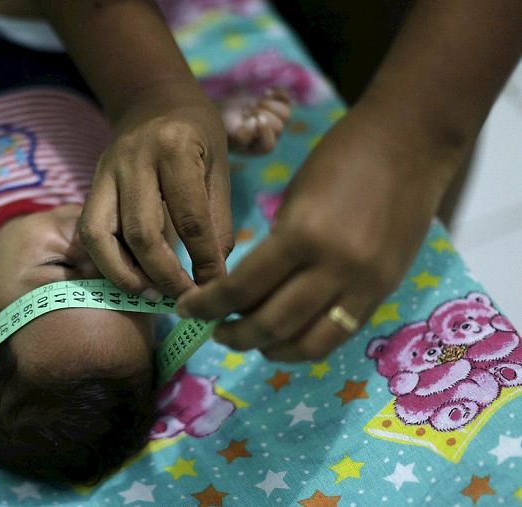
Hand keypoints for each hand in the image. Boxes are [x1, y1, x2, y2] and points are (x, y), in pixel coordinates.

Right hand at [78, 85, 232, 296]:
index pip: (190, 218)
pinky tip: (128, 276)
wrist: (153, 99)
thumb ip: (217, 220)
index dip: (204, 260)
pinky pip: (89, 231)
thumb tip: (214, 277)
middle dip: (164, 274)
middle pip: (141, 232)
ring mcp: (105, 172)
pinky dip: (105, 261)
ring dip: (124, 274)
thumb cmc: (197, 134)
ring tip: (149, 293)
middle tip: (183, 297)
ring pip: (101, 235)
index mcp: (175, 149)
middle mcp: (133, 159)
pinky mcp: (91, 185)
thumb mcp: (219, 167)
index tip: (216, 286)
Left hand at [177, 103, 460, 360]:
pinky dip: (307, 344)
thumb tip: (246, 290)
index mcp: (302, 235)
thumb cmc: (343, 156)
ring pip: (308, 342)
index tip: (188, 308)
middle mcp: (335, 268)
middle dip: (235, 334)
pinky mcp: (384, 290)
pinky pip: (340, 333)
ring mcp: (365, 284)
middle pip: (273, 324)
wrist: (412, 141)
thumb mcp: (295, 198)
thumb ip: (275, 246)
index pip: (243, 288)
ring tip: (248, 340)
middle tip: (213, 330)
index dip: (209, 305)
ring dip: (270, 348)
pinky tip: (286, 339)